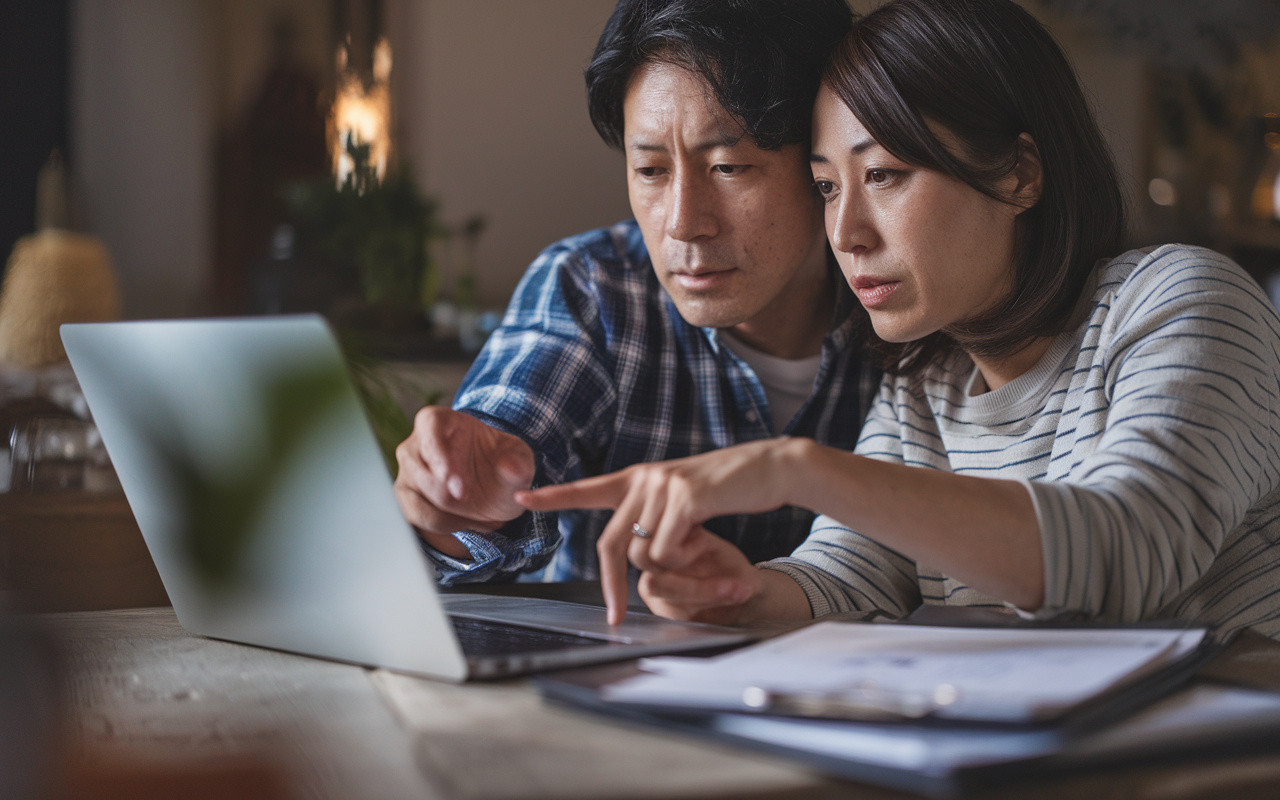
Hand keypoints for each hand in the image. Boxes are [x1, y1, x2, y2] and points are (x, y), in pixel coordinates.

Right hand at [394, 407, 535, 557]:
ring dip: (454, 517)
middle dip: (449, 497)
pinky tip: (473, 523)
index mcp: (437, 420)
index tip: (459, 488)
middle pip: (421, 473)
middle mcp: (415, 444)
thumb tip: (511, 468)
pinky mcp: (406, 497)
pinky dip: (448, 526)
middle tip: (483, 509)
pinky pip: (418, 518)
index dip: (440, 457)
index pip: (429, 429)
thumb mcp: (518, 458)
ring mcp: (407, 472)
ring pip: (418, 502)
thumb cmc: (501, 461)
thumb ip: (518, 462)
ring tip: (488, 519)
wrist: (493, 482)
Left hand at [517, 438, 799, 622]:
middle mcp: (644, 478)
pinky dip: (684, 559)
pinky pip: (666, 550)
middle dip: (611, 585)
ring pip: (642, 552)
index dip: (555, 495)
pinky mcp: (684, 498)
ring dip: (668, 566)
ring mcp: (662, 485)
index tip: (523, 497)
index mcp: (640, 477)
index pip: (589, 488)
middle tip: (614, 616)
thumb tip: (638, 549)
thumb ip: (655, 513)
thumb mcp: (683, 498)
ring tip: (698, 550)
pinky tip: (706, 541)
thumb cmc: (730, 488)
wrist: (771, 468)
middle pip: (610, 543)